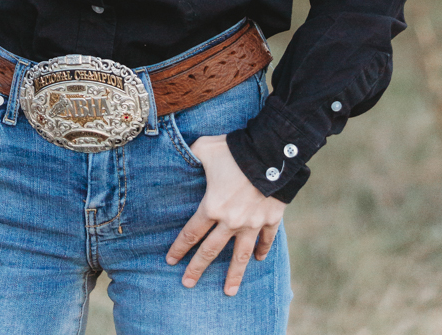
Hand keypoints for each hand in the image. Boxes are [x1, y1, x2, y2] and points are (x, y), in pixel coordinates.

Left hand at [166, 133, 286, 295]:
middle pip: (210, 251)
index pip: (191, 233)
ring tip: (228, 292)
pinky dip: (263, 250)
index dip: (179, 248)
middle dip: (197, 269)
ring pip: (240, 256)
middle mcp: (230, 221)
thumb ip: (192, 155)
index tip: (170, 261)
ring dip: (234, 275)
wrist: (270, 152)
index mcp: (212, 207)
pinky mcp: (271, 219)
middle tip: (187, 284)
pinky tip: (259, 259)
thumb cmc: (233, 149)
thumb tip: (182, 153)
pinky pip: (266, 240)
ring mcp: (252, 223)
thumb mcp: (205, 148)